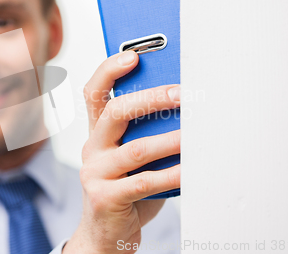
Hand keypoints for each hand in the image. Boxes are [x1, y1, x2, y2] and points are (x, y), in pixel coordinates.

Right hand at [63, 50, 180, 253]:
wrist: (106, 232)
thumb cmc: (126, 188)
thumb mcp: (131, 156)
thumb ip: (146, 133)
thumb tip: (184, 108)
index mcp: (98, 133)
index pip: (94, 92)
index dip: (109, 71)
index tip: (133, 55)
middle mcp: (92, 148)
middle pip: (114, 112)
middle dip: (150, 99)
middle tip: (181, 94)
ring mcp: (95, 173)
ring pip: (135, 149)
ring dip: (170, 140)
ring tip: (194, 135)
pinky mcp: (105, 197)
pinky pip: (144, 182)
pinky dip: (171, 175)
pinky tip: (190, 170)